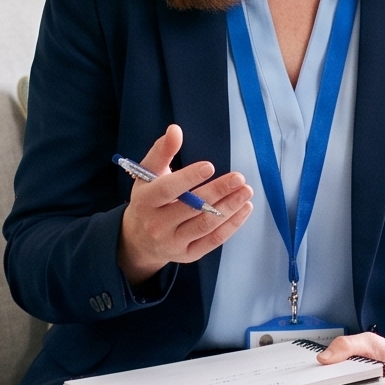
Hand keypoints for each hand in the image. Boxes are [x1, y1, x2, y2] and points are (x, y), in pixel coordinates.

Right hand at [115, 125, 252, 283]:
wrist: (139, 239)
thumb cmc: (148, 199)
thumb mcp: (148, 174)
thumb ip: (162, 151)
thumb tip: (175, 130)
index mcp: (146, 201)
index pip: (167, 189)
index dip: (188, 178)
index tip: (210, 166)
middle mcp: (157, 224)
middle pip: (191, 208)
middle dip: (218, 192)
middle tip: (239, 178)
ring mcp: (173, 242)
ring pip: (205, 225)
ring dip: (229, 208)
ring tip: (246, 191)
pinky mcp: (188, 255)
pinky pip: (213, 241)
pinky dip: (231, 225)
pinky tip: (244, 209)